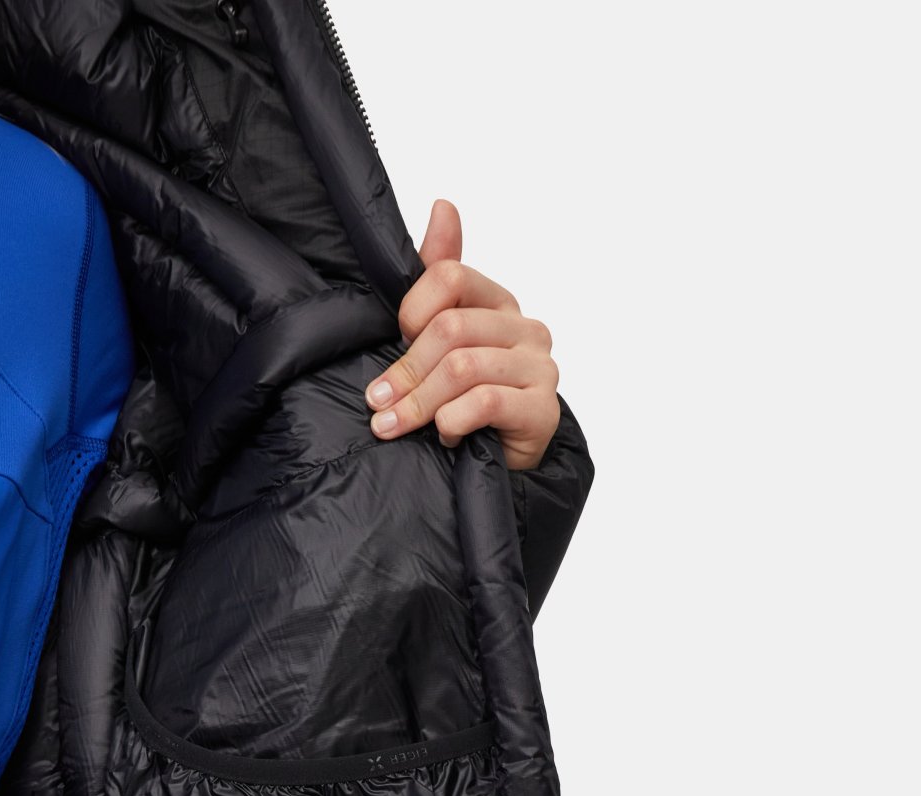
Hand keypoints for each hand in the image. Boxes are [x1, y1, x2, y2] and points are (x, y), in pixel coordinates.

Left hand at [365, 200, 560, 469]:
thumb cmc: (461, 402)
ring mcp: (539, 367)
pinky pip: (486, 402)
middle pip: (451, 328)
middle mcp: (525, 327)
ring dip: (419, 403)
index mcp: (497, 302)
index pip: (449, 276)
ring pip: (463, 368)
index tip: (396, 342)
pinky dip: (452, 422)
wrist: (498, 465)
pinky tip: (445, 436)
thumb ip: (436, 277)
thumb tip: (443, 205)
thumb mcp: (437, 342)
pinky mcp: (543, 410)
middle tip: (378, 403)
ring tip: (395, 427)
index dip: (411, 312)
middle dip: (405, 371)